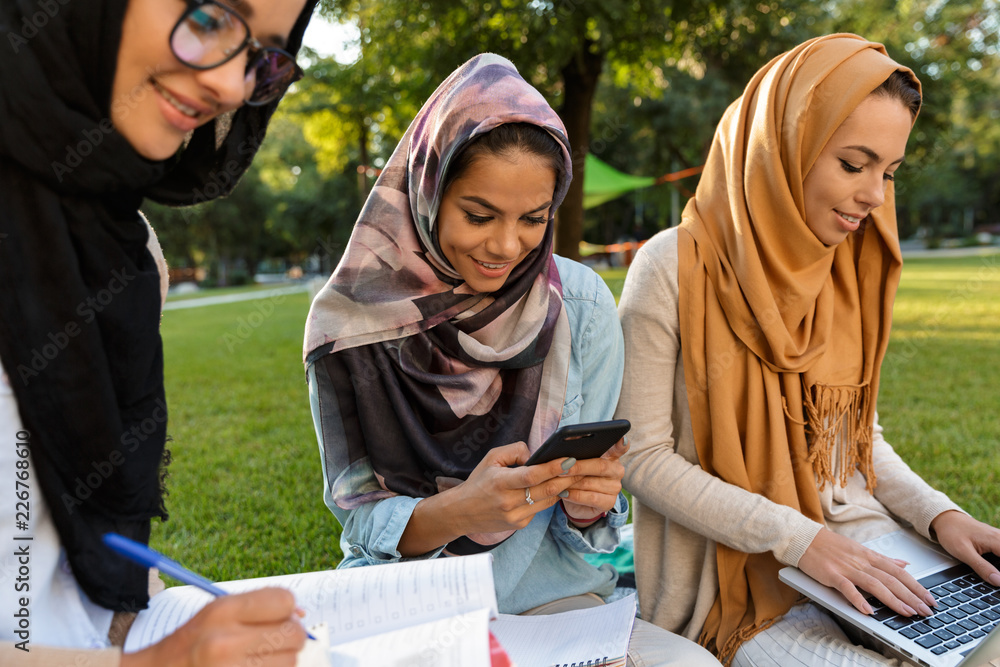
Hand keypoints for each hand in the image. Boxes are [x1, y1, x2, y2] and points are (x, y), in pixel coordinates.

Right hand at [121, 588, 306, 666]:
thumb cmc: (192, 644)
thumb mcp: (217, 613)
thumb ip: (258, 608)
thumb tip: (300, 614)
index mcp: (222, 612)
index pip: (283, 601)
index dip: (287, 609)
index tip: (281, 616)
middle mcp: (226, 642)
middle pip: (293, 634)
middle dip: (291, 637)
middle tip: (275, 640)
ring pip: (290, 662)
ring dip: (283, 660)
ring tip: (259, 659)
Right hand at [452, 442, 581, 533]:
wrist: (462, 512)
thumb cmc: (479, 481)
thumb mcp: (492, 458)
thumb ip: (515, 451)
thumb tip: (537, 455)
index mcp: (500, 482)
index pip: (532, 476)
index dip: (553, 468)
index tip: (569, 460)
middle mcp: (508, 501)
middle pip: (546, 490)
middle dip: (567, 478)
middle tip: (583, 467)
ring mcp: (515, 516)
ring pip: (547, 501)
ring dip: (563, 488)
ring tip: (577, 476)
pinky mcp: (519, 525)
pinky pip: (540, 509)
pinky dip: (549, 498)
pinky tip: (557, 489)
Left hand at [559, 437, 627, 522]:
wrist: (575, 501)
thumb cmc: (575, 476)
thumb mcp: (575, 463)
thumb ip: (576, 453)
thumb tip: (567, 445)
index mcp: (611, 456)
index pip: (620, 447)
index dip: (621, 443)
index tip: (621, 438)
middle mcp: (616, 471)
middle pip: (600, 465)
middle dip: (578, 466)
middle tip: (561, 466)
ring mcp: (615, 487)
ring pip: (591, 483)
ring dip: (571, 482)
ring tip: (557, 480)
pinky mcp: (609, 502)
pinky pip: (591, 498)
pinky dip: (575, 495)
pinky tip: (564, 493)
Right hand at [798, 528, 934, 617]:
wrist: (804, 538)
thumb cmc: (830, 545)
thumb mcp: (860, 549)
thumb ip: (883, 559)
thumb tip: (904, 564)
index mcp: (869, 556)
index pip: (898, 572)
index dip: (916, 586)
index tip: (929, 599)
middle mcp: (861, 562)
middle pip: (891, 580)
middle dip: (911, 596)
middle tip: (926, 611)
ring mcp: (847, 568)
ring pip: (874, 584)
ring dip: (893, 600)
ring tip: (907, 612)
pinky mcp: (831, 574)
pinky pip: (847, 588)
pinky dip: (857, 599)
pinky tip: (867, 610)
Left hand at [932, 510, 999, 586]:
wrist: (945, 519)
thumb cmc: (952, 532)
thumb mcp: (963, 552)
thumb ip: (982, 567)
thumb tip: (998, 582)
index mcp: (996, 540)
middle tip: (998, 580)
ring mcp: (999, 537)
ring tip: (997, 576)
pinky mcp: (996, 540)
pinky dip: (999, 561)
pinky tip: (996, 570)